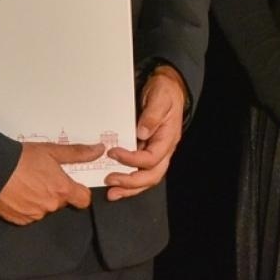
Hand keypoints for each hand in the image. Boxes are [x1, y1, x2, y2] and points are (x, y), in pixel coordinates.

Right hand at [0, 141, 102, 224]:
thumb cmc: (21, 159)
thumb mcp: (52, 151)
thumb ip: (78, 153)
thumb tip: (99, 150)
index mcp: (62, 189)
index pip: (83, 200)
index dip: (80, 192)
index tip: (72, 185)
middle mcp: (51, 206)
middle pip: (61, 202)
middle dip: (55, 192)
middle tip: (41, 178)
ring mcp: (34, 215)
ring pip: (44, 209)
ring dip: (40, 200)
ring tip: (26, 184)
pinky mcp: (19, 221)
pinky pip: (29, 215)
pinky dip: (26, 207)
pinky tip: (17, 193)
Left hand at [105, 65, 187, 200]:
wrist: (169, 87)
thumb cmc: (165, 92)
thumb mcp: (160, 97)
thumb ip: (152, 115)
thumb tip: (142, 133)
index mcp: (168, 137)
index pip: (152, 157)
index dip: (132, 159)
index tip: (113, 153)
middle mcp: (163, 148)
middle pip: (152, 175)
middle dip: (131, 182)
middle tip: (110, 180)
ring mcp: (156, 152)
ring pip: (147, 178)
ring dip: (129, 188)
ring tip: (112, 192)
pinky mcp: (147, 151)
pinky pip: (140, 171)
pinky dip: (129, 181)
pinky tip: (116, 184)